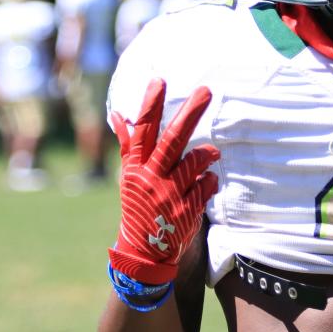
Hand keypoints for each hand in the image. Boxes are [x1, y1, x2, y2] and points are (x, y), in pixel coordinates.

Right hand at [108, 78, 219, 284]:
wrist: (144, 250)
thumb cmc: (139, 205)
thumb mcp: (129, 176)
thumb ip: (129, 147)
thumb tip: (118, 117)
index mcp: (136, 167)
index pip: (143, 131)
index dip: (150, 106)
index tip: (159, 81)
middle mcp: (151, 178)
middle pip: (172, 140)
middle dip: (189, 114)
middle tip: (206, 91)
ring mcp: (169, 195)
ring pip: (194, 162)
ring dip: (206, 155)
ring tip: (214, 153)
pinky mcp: (186, 210)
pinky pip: (205, 185)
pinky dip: (209, 181)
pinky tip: (207, 183)